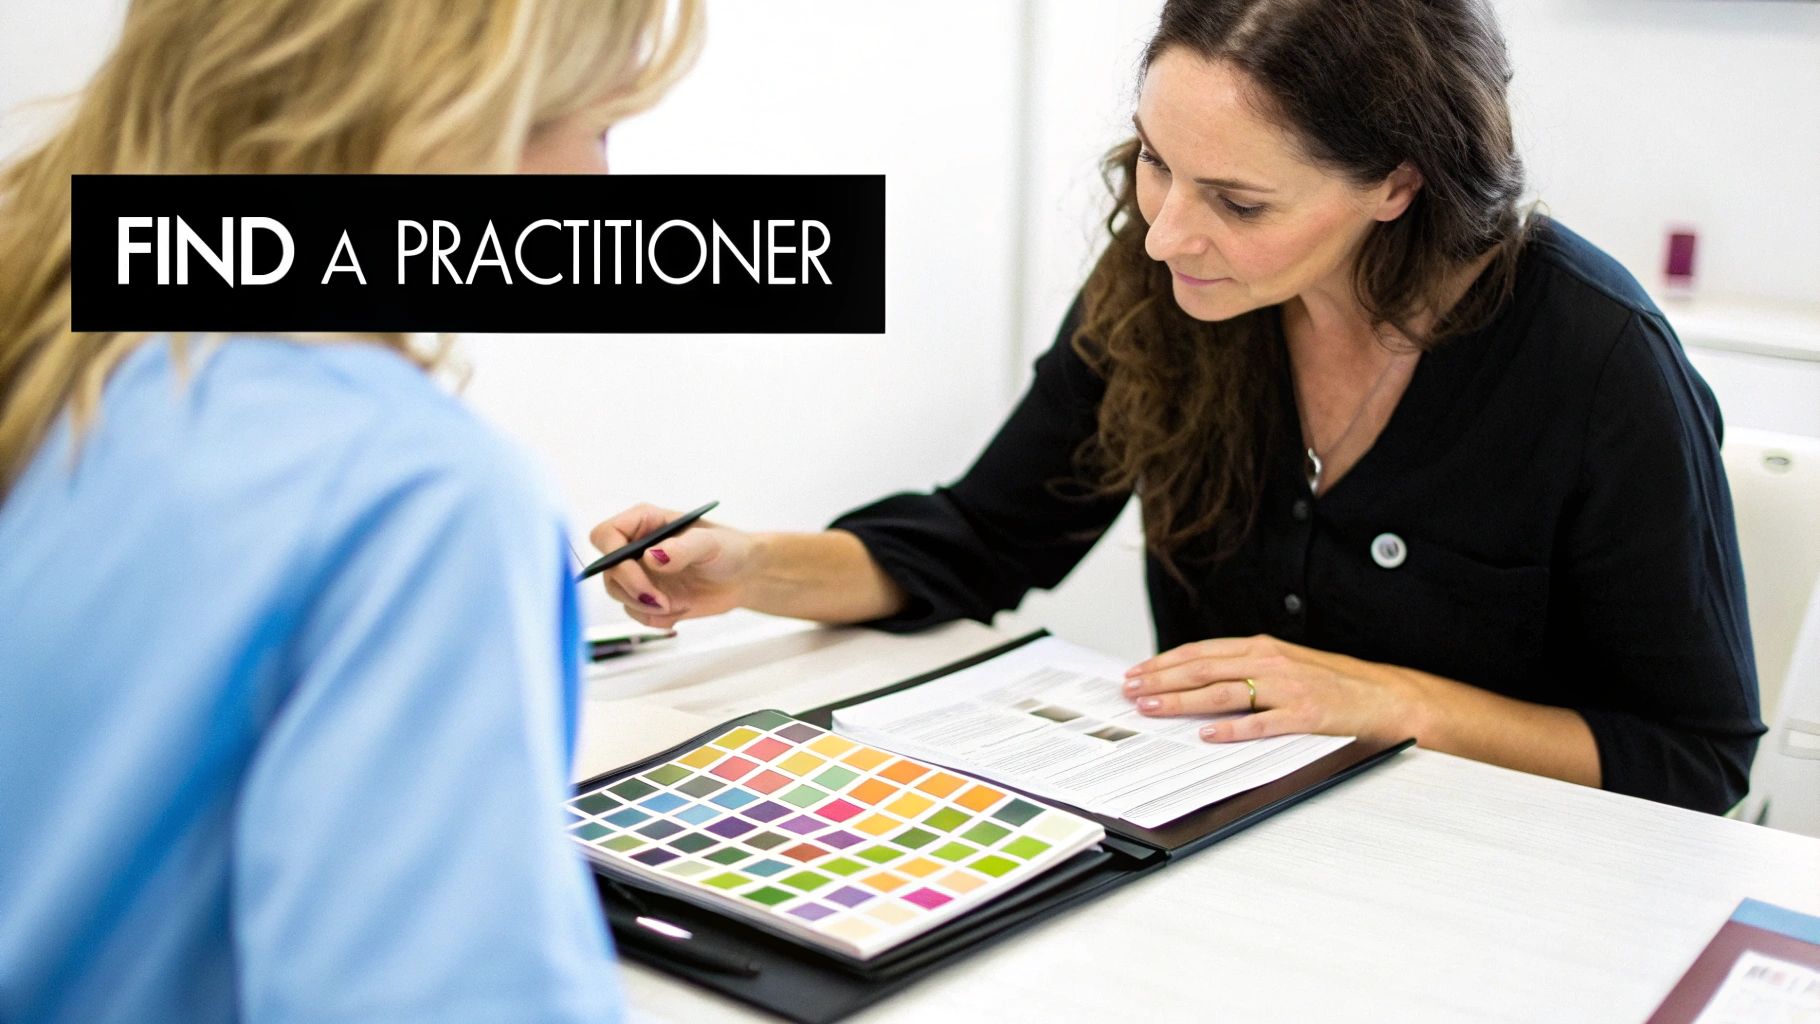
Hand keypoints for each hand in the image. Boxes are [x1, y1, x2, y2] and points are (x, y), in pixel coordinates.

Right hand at [587, 503, 756, 629]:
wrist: (743, 577)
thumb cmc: (728, 549)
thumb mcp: (711, 543)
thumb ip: (683, 547)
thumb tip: (652, 557)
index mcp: (644, 523)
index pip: (606, 535)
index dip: (611, 554)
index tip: (636, 571)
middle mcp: (635, 548)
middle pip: (607, 570)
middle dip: (632, 588)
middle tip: (662, 601)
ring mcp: (640, 575)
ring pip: (618, 594)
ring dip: (644, 606)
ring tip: (675, 605)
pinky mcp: (648, 599)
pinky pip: (636, 614)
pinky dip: (657, 618)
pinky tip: (681, 609)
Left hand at [1121, 634, 1423, 744]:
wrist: (1386, 697)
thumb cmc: (1333, 682)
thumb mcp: (1284, 664)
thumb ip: (1245, 668)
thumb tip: (1198, 678)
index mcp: (1262, 649)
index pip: (1201, 653)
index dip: (1164, 662)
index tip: (1137, 673)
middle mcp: (1271, 663)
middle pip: (1203, 670)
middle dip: (1161, 680)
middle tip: (1131, 691)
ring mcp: (1288, 688)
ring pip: (1223, 693)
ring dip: (1182, 701)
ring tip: (1153, 707)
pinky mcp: (1306, 715)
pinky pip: (1262, 723)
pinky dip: (1232, 729)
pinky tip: (1207, 734)